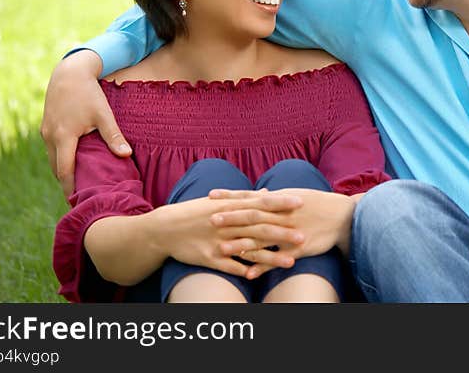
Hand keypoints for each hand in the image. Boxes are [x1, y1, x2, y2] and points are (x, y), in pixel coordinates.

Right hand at [40, 50, 130, 197]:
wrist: (68, 72)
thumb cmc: (88, 93)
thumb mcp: (103, 114)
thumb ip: (113, 136)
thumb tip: (126, 155)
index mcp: (63, 137)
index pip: (64, 171)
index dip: (70, 188)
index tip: (78, 202)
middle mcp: (49, 137)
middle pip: (56, 169)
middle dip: (66, 183)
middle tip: (80, 197)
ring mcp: (45, 131)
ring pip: (52, 159)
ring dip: (62, 171)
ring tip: (77, 184)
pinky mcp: (45, 126)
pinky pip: (51, 149)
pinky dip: (60, 158)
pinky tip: (72, 163)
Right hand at [85, 190, 306, 285]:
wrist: (164, 228)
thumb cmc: (195, 212)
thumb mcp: (219, 201)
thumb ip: (245, 198)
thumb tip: (267, 192)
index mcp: (230, 206)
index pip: (260, 203)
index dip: (281, 202)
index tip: (301, 202)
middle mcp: (226, 223)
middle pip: (259, 227)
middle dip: (282, 232)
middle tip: (304, 235)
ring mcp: (218, 241)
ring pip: (248, 250)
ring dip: (270, 256)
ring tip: (291, 261)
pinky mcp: (209, 258)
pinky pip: (228, 266)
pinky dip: (242, 271)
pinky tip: (259, 276)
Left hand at [208, 187, 356, 278]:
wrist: (342, 217)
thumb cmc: (318, 204)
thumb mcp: (295, 196)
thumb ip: (275, 198)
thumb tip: (260, 192)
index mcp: (280, 201)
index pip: (251, 197)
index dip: (231, 197)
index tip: (211, 197)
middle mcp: (282, 215)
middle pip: (253, 216)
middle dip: (231, 218)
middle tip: (210, 220)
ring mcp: (289, 232)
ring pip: (262, 238)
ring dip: (242, 244)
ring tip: (222, 249)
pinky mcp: (298, 249)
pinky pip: (278, 259)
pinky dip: (263, 267)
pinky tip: (248, 274)